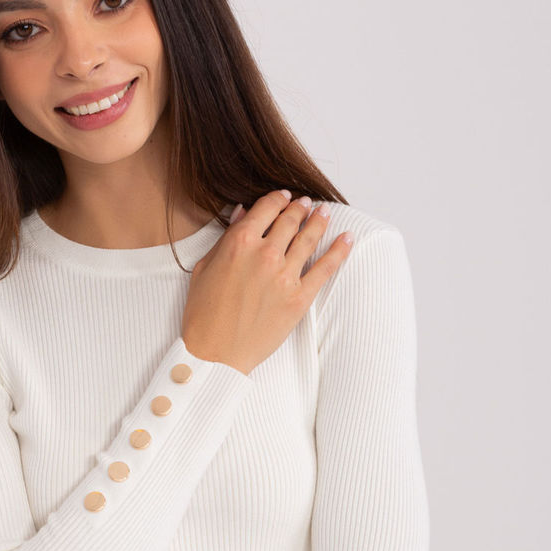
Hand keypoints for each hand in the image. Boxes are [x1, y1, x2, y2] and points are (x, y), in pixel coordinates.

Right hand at [181, 190, 353, 373]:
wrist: (215, 353)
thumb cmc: (203, 314)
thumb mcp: (204, 268)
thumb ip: (226, 238)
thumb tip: (242, 213)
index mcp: (240, 242)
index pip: (266, 208)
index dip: (277, 199)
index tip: (283, 197)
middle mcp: (265, 254)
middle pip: (290, 220)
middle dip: (300, 208)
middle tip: (306, 204)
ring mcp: (285, 276)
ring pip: (309, 238)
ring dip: (319, 221)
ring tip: (325, 213)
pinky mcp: (300, 298)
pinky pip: (326, 268)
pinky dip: (339, 250)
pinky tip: (347, 239)